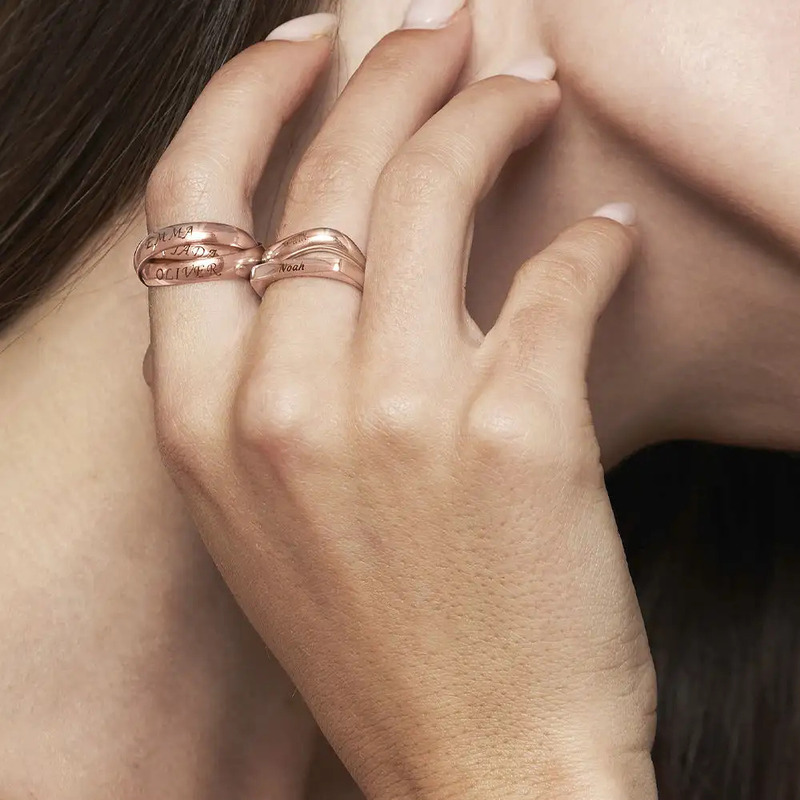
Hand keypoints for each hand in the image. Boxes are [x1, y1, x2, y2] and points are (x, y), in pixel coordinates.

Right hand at [145, 8, 656, 799]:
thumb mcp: (266, 514)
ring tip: (529, 83)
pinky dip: (590, 244)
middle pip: (328, 172)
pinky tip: (606, 234)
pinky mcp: (516, 429)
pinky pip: (557, 279)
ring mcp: (396, 413)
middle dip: (389, 70)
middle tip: (440, 26)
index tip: (303, 46)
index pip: (192, 205)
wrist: (475, 766)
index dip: (246, 100)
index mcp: (203, 424)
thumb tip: (308, 254)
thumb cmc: (373, 644)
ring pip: (435, 189)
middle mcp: (283, 404)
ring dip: (489, 111)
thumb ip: (262, 384)